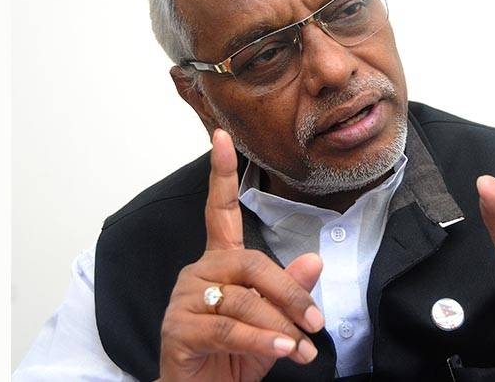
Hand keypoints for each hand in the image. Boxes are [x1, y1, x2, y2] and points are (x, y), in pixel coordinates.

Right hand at [159, 129, 324, 381]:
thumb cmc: (236, 356)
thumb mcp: (274, 321)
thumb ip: (290, 291)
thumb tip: (316, 260)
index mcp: (220, 262)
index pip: (220, 211)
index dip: (221, 174)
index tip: (222, 137)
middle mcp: (199, 272)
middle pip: (252, 263)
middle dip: (290, 293)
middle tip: (316, 323)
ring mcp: (185, 299)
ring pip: (243, 299)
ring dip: (280, 325)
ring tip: (304, 349)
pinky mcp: (178, 328)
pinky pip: (228, 328)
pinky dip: (262, 340)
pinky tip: (283, 350)